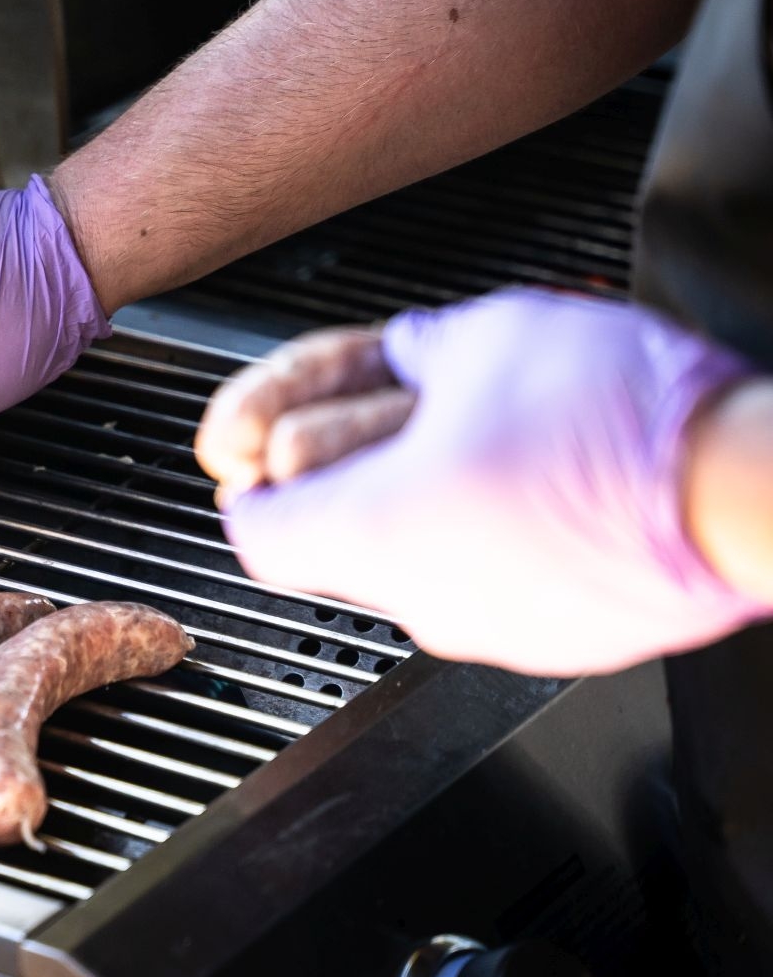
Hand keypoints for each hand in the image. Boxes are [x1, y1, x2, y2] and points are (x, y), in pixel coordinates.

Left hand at [211, 289, 769, 674]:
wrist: (746, 489)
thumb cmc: (615, 417)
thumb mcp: (482, 336)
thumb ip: (407, 353)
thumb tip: (398, 356)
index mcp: (369, 531)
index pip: (256, 529)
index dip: (253, 476)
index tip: (254, 445)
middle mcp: (416, 601)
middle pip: (335, 538)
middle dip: (347, 466)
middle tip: (381, 413)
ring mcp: (490, 630)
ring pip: (417, 560)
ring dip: (426, 495)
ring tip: (486, 430)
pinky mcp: (558, 640)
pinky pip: (493, 583)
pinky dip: (492, 531)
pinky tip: (539, 476)